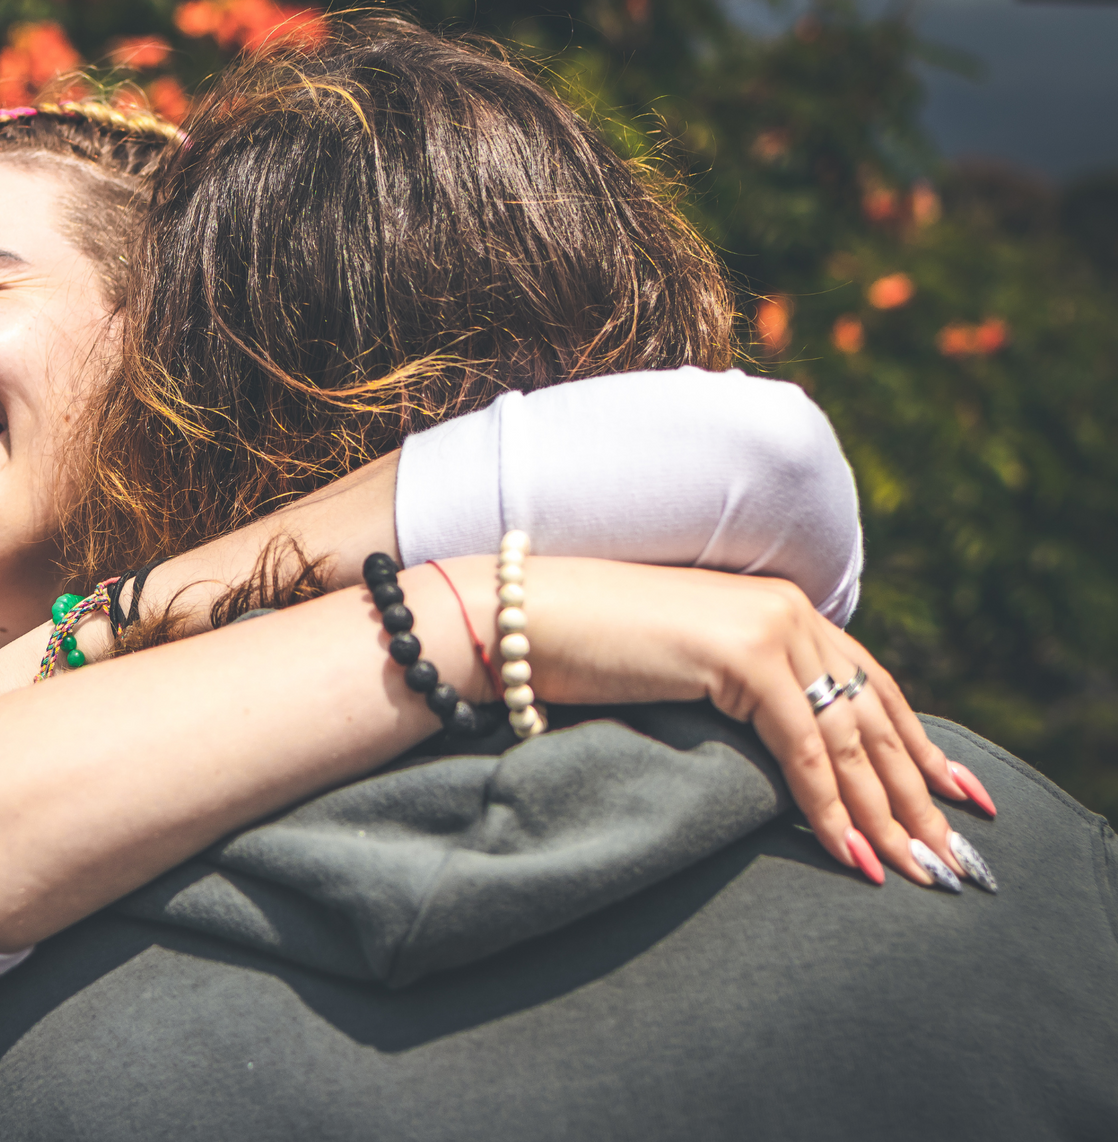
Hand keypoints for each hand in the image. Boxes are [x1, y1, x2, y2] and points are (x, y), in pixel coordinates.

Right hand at [511, 557, 990, 889]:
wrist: (525, 621)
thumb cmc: (588, 652)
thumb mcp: (687, 670)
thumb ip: (743, 692)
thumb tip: (788, 756)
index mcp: (782, 607)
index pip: (871, 686)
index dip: (918, 747)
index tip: (955, 798)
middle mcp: (790, 609)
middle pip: (875, 716)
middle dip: (915, 795)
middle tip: (949, 859)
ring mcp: (770, 626)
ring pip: (850, 739)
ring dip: (885, 814)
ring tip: (913, 871)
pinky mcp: (744, 655)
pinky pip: (804, 748)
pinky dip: (829, 807)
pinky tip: (848, 852)